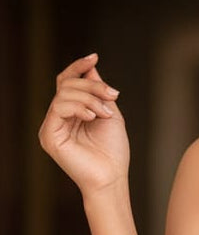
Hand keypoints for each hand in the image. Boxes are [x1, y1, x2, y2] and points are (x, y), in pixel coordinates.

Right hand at [38, 53, 128, 195]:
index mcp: (71, 113)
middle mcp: (58, 119)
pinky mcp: (48, 136)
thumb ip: (98, 91)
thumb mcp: (109, 113)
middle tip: (112, 95)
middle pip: (67, 85)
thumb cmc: (113, 151)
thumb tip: (90, 67)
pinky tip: (93, 116)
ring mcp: (51, 127)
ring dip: (89, 98)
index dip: (78, 67)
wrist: (112, 177)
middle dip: (92, 86)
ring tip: (106, 113)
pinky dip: (78, 107)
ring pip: (64, 94)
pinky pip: (58, 108)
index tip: (94, 57)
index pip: (67, 83)